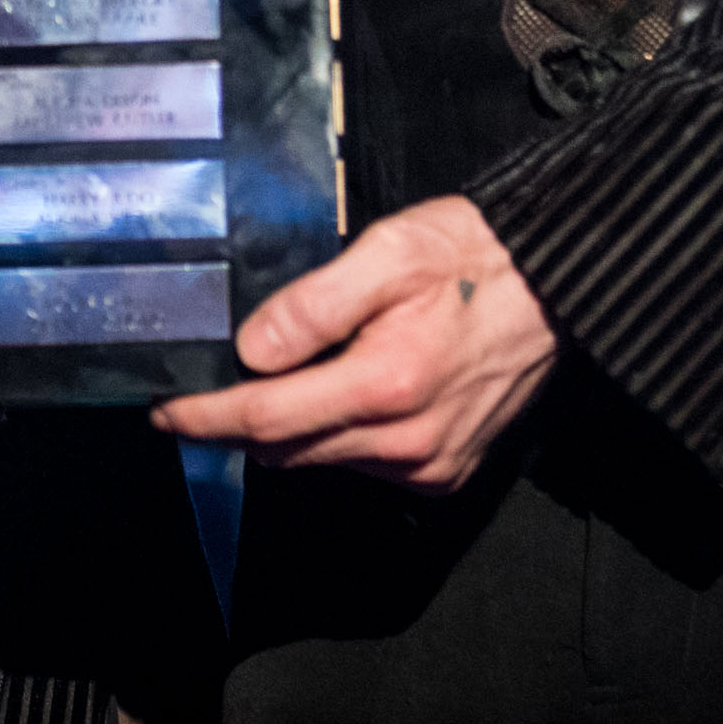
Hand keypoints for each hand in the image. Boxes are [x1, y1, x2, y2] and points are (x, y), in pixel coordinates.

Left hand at [154, 194, 555, 490]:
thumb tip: (251, 348)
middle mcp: (407, 440)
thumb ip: (315, 303)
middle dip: (242, 423)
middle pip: (287, 450)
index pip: (266, 419)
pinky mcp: (445, 473)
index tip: (164, 411)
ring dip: (294, 428)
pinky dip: (340, 436)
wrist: (558, 284)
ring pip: (323, 461)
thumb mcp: (389, 250)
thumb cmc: (474, 256)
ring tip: (297, 371)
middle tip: (217, 383)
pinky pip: (365, 467)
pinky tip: (352, 388)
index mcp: (386, 383)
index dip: (206, 418)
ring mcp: (429, 465)